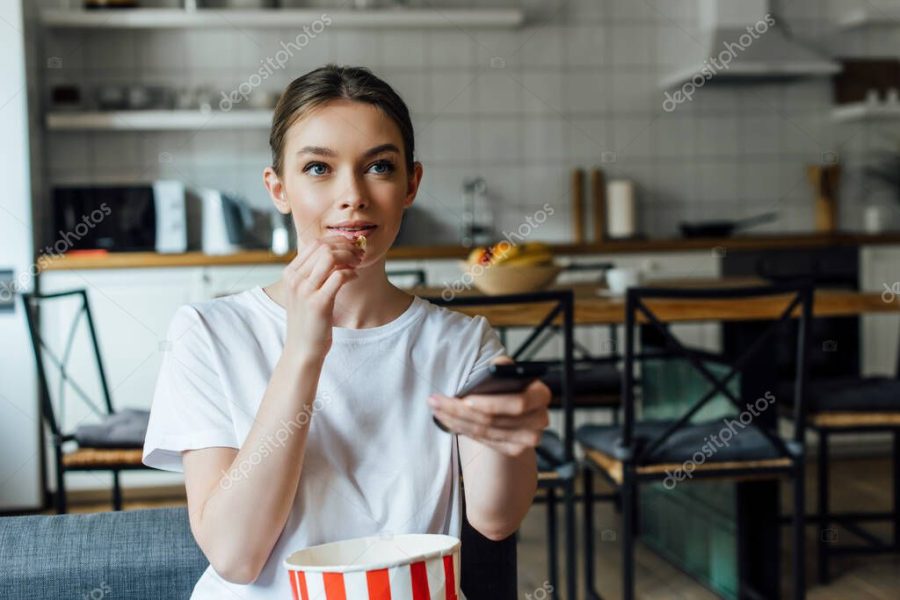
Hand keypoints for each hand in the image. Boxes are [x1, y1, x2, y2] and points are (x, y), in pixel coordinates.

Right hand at [282, 234, 363, 361]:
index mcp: (290, 274)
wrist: (302, 349)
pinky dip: (351, 273)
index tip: (350, 246)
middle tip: (359, 254)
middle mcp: (295, 279)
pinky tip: (354, 277)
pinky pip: (339, 276)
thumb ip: (313, 274)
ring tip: (358, 263)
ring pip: (330, 257)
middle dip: (346, 246)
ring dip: (349, 257)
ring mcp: (305, 290)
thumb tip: (336, 253)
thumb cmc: (308, 320)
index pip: (315, 244)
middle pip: (323, 247)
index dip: (336, 241)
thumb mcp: (304, 293)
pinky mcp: (318, 303)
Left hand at [428, 357, 550, 457]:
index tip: (464, 399)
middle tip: (435, 401)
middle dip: (460, 410)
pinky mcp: (514, 450)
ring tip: (436, 408)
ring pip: (484, 431)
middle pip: (494, 421)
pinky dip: (462, 429)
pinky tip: (446, 419)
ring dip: (455, 420)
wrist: (513, 403)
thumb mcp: (507, 371)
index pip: (518, 404)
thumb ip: (502, 367)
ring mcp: (527, 439)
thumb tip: (493, 369)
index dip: (490, 403)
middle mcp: (539, 420)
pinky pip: (483, 440)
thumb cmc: (508, 384)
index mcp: (541, 395)